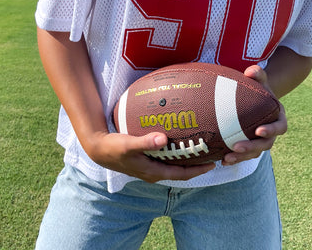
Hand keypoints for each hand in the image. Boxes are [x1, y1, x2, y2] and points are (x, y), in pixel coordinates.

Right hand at [86, 131, 215, 183]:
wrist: (99, 149)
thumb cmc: (113, 147)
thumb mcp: (128, 144)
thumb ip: (145, 142)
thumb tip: (163, 138)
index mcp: (153, 172)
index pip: (181, 174)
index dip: (197, 170)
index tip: (212, 163)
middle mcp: (154, 171)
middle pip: (180, 170)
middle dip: (196, 164)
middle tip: (211, 154)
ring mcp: (150, 166)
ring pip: (174, 164)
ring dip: (187, 159)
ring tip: (200, 148)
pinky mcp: (146, 159)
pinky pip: (166, 158)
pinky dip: (175, 152)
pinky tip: (178, 140)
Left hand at [221, 65, 286, 165]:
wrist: (255, 98)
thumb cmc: (258, 87)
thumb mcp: (260, 79)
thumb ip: (257, 74)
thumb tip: (250, 71)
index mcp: (278, 117)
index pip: (280, 127)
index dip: (271, 130)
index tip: (258, 131)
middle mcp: (272, 132)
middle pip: (266, 144)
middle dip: (252, 147)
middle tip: (236, 147)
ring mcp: (262, 141)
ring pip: (255, 153)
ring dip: (242, 157)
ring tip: (227, 158)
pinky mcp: (251, 146)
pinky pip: (245, 155)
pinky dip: (235, 159)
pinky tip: (221, 160)